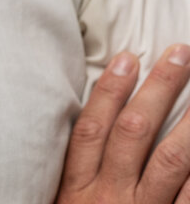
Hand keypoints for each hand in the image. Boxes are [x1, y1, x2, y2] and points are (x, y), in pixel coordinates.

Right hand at [55, 44, 189, 202]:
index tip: (128, 58)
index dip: (110, 90)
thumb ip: (76, 169)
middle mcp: (109, 197)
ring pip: (169, 160)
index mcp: (76, 188)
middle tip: (180, 54)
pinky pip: (189, 198)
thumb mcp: (65, 203)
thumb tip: (92, 120)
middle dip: (159, 89)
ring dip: (189, 123)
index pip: (91, 128)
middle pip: (134, 132)